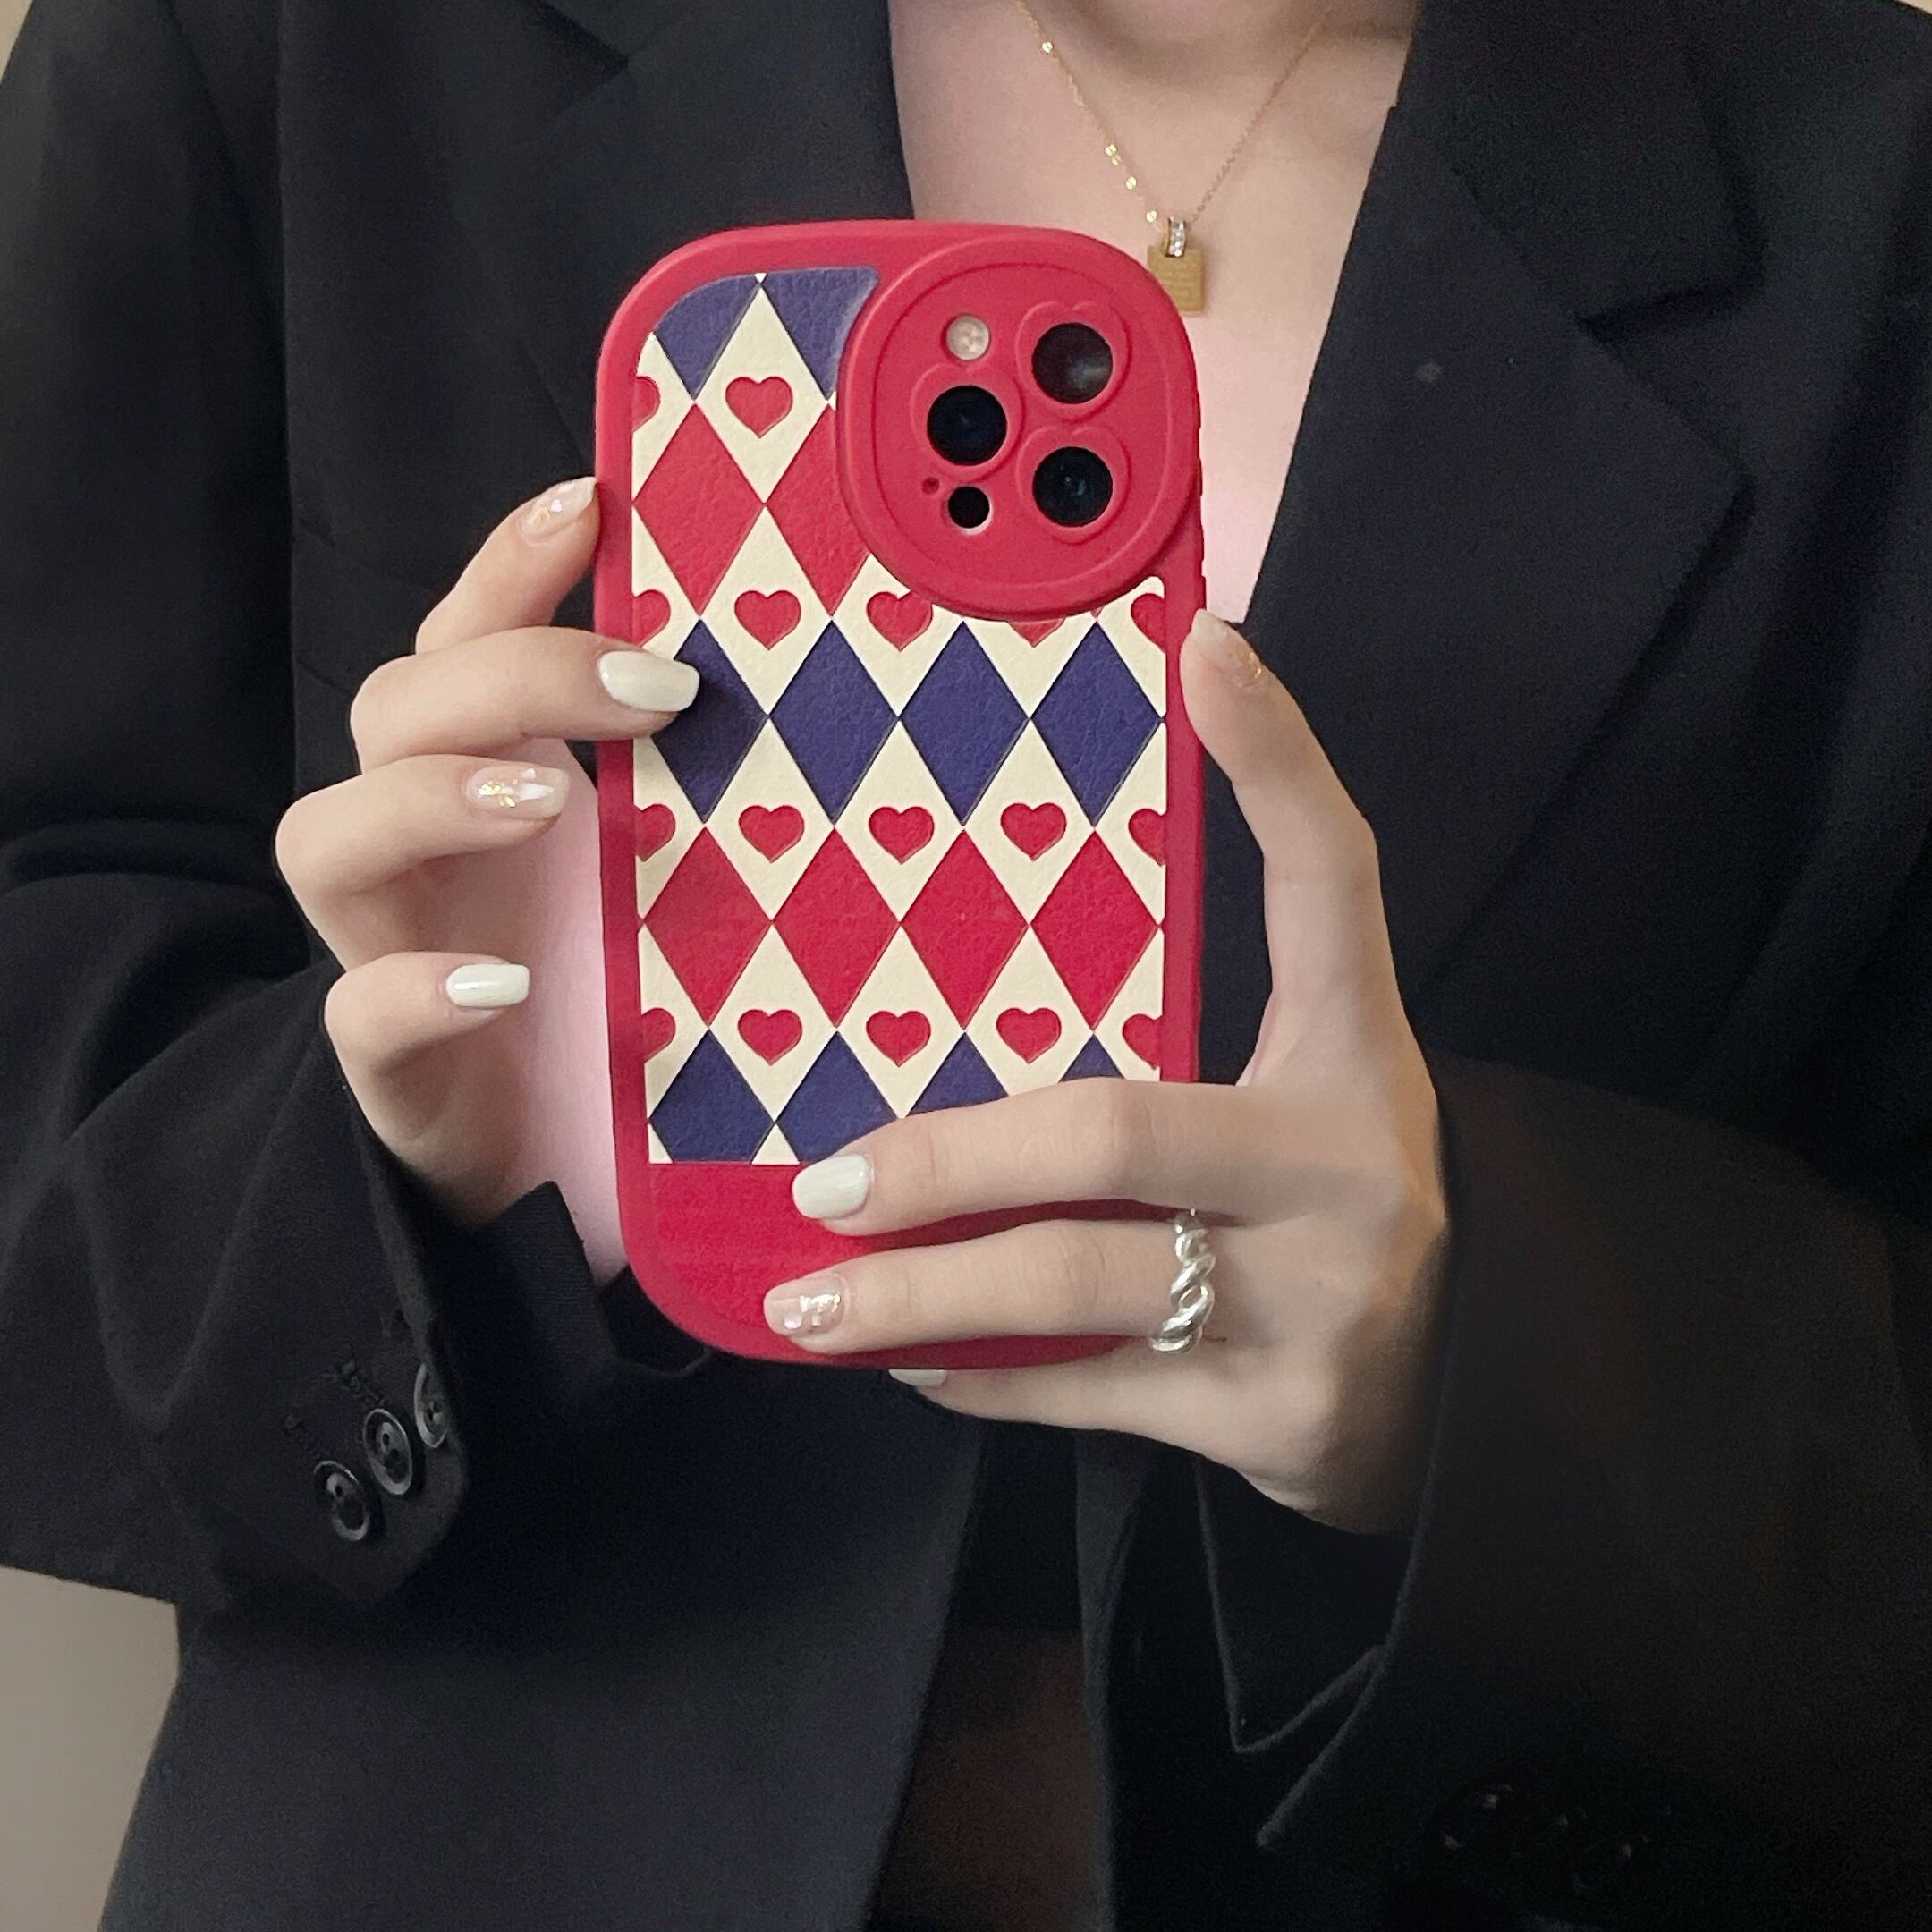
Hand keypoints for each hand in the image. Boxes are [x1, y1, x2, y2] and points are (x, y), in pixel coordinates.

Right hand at [276, 478, 694, 1247]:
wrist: (561, 1164)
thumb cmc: (616, 991)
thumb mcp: (663, 869)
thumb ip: (688, 784)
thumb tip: (806, 681)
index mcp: (484, 777)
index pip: (463, 641)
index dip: (509, 567)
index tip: (592, 502)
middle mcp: (422, 847)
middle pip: (395, 710)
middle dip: (510, 675)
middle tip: (653, 685)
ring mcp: (392, 946)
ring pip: (332, 836)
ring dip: (434, 798)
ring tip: (549, 799)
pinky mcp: (392, 1063)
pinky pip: (362, 1015)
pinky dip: (421, 989)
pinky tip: (504, 984)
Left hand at [764, 612, 1449, 1534]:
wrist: (1463, 1403)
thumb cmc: (1331, 1215)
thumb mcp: (1305, 1101)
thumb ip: (1199, 1034)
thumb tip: (1010, 943)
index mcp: (1357, 1061)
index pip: (1331, 886)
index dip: (1278, 763)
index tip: (1203, 651)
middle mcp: (1348, 1169)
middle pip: (1116, 1130)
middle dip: (949, 1155)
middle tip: (829, 1178)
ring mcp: (1317, 1301)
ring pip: (1078, 1282)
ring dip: (923, 1291)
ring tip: (809, 1296)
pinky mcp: (1276, 1419)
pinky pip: (1088, 1390)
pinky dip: (982, 1375)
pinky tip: (905, 1360)